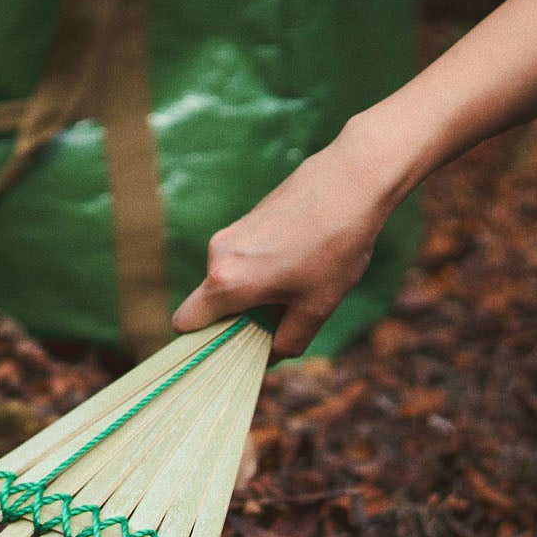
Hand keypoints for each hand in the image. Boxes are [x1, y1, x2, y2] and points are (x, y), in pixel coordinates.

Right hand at [172, 128, 397, 358]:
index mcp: (226, 282)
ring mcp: (230, 233)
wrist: (351, 182)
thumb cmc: (335, 246)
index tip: (233, 347)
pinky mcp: (247, 218)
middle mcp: (218, 255)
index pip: (185, 322)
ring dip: (254, 293)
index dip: (202, 341)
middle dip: (238, 318)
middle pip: (210, 303)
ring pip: (229, 279)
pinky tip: (302, 260)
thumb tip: (271, 354)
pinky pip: (242, 259)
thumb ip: (287, 341)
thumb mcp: (317, 307)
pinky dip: (262, 270)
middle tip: (281, 320)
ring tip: (300, 283)